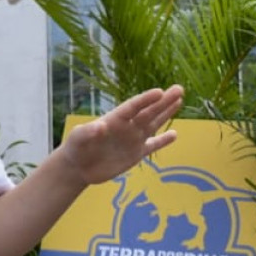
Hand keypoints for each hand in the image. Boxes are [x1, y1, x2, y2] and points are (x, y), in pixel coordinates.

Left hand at [56, 85, 183, 185]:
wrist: (78, 166)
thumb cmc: (76, 147)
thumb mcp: (78, 138)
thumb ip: (88, 131)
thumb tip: (100, 125)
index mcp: (114, 119)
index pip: (133, 107)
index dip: (146, 99)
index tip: (160, 92)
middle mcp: (127, 126)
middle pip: (148, 111)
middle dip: (163, 101)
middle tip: (179, 89)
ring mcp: (133, 139)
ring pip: (153, 124)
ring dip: (166, 113)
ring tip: (179, 100)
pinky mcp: (135, 154)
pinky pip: (152, 145)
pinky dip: (163, 141)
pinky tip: (175, 134)